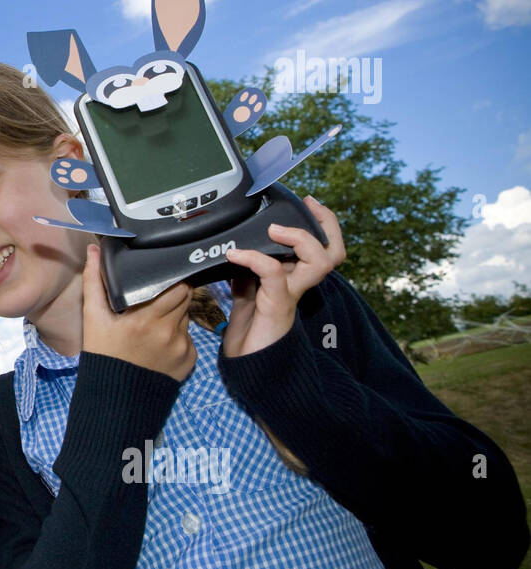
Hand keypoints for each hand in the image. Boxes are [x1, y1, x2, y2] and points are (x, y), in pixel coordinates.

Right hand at [82, 244, 195, 380]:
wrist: (117, 398)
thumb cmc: (103, 353)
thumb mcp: (93, 317)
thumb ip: (94, 281)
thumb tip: (94, 249)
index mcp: (146, 317)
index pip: (177, 286)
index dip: (171, 280)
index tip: (161, 279)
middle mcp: (168, 331)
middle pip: (186, 298)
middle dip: (174, 294)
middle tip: (158, 297)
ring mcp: (182, 347)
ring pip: (187, 316)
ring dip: (175, 314)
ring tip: (155, 321)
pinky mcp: (190, 360)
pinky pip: (189, 338)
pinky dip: (178, 336)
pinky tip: (160, 343)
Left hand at [221, 196, 345, 357]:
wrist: (246, 365)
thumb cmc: (247, 329)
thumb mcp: (246, 291)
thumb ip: (248, 270)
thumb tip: (238, 245)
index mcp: (294, 278)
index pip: (321, 248)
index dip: (321, 224)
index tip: (307, 203)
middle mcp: (299, 285)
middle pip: (333, 252)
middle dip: (328, 225)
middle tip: (309, 206)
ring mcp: (292, 295)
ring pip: (319, 262)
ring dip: (300, 238)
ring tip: (273, 228)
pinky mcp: (277, 307)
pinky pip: (274, 275)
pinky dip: (255, 258)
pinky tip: (235, 254)